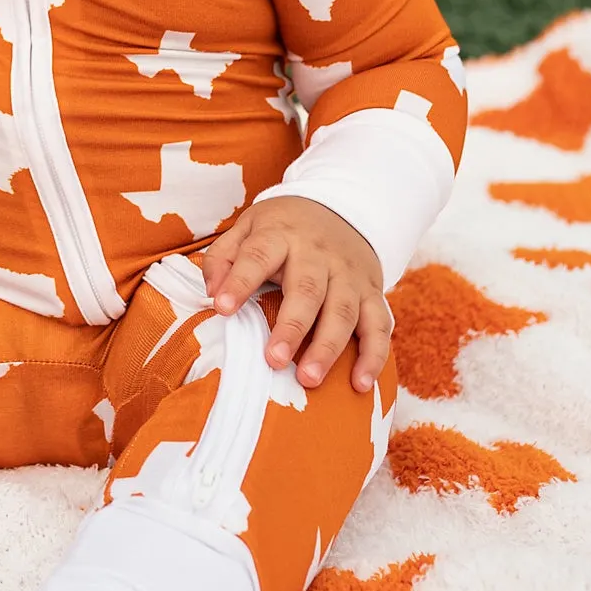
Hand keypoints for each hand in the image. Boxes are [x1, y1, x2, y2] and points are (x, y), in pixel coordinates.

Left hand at [199, 197, 387, 392]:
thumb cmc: (284, 228)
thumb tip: (212, 294)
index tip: (222, 308)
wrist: (340, 207)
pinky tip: (360, 383)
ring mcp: (350, 275)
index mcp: (281, 235)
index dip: (239, 282)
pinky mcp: (373, 292)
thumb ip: (224, 257)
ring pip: (344, 311)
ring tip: (309, 378)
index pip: (258, 257)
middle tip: (274, 360)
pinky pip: (379, 325)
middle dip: (292, 327)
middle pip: (308, 290)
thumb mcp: (248, 226)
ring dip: (328, 347)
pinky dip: (373, 356)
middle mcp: (320, 254)